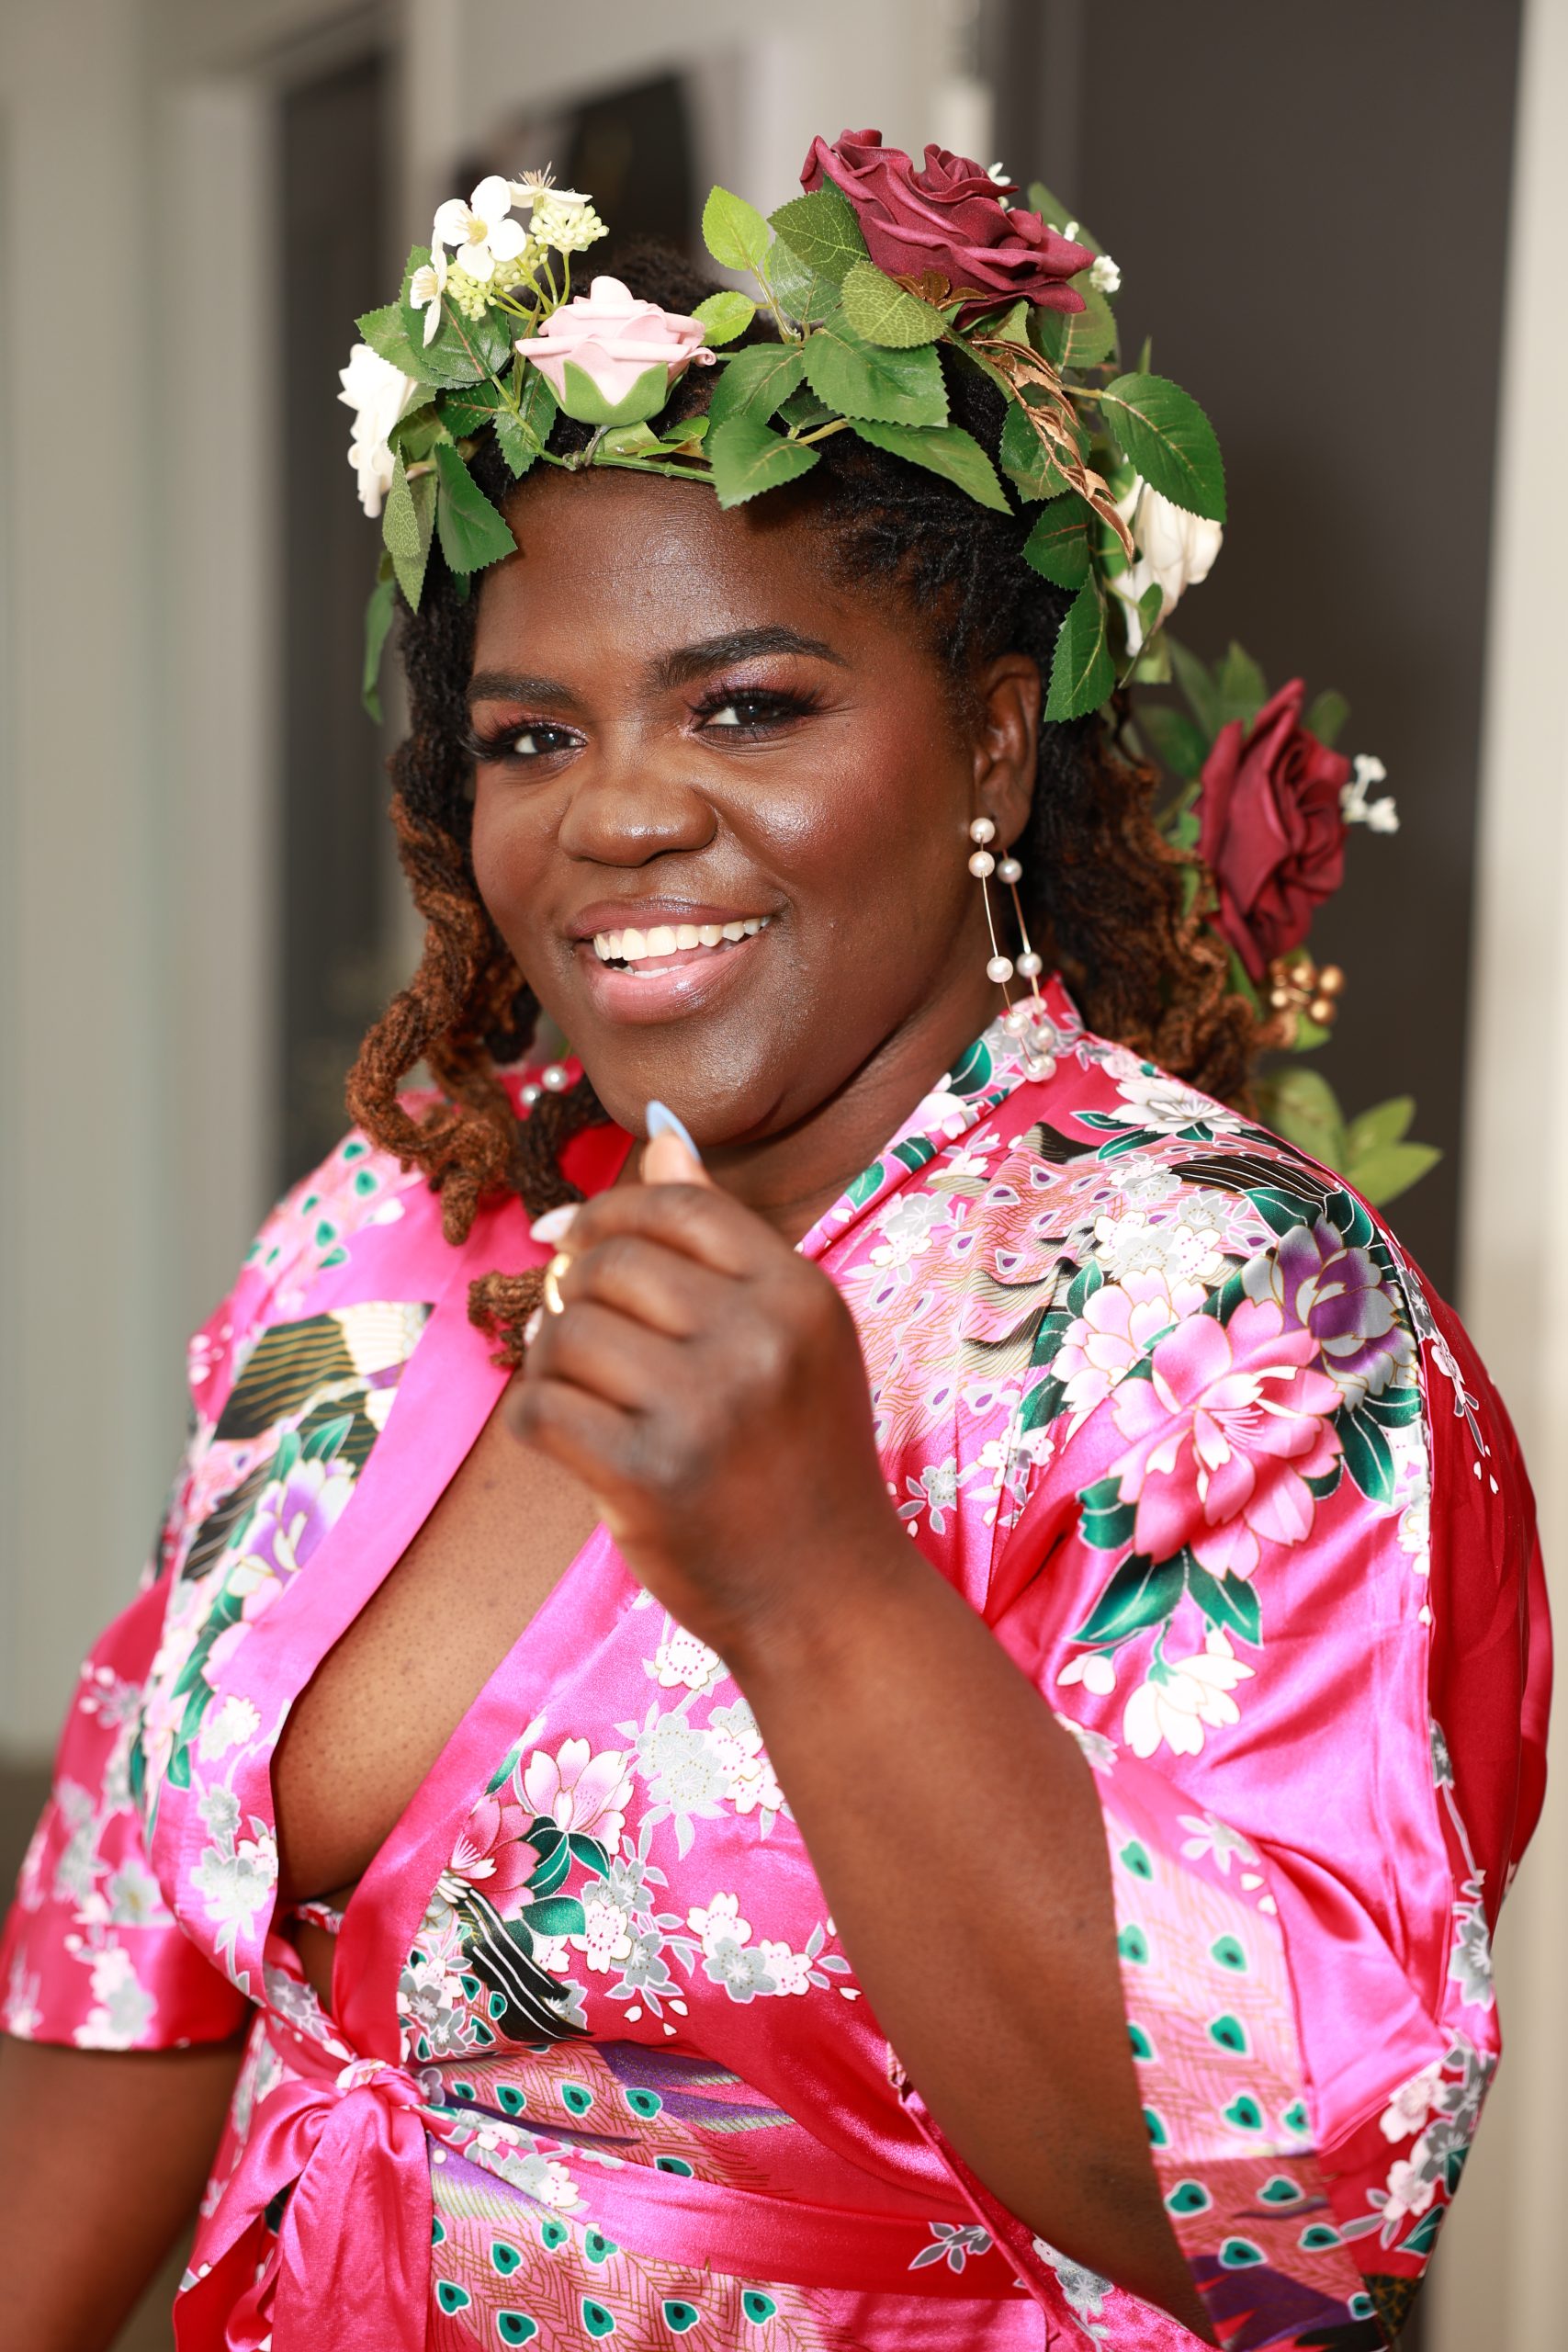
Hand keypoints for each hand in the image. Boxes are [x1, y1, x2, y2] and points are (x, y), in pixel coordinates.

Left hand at [508, 1127, 901, 1664]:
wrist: (827, 1598)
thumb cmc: (800, 1462)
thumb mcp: (791, 1338)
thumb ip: (724, 1241)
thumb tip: (662, 1134)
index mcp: (799, 1295)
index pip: (676, 1205)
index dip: (609, 1212)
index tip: (582, 1243)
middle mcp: (757, 1341)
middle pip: (609, 1261)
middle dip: (575, 1292)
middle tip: (583, 1335)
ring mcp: (703, 1411)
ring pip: (564, 1333)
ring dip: (551, 1360)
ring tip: (584, 1393)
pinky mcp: (647, 1478)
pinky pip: (539, 1411)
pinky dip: (537, 1421)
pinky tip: (570, 1440)